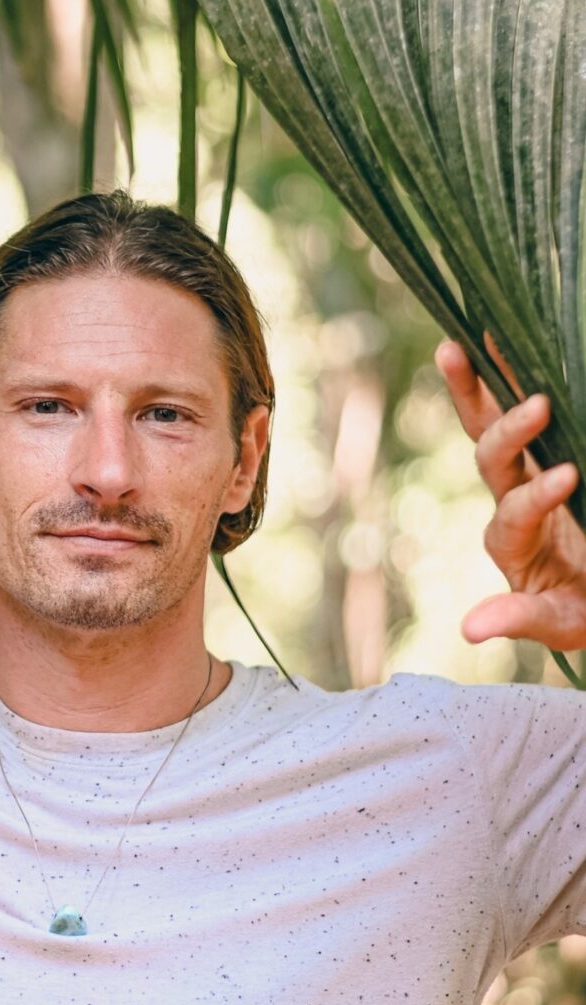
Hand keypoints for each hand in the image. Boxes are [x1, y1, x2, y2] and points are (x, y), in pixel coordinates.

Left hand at [436, 339, 585, 650]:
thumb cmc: (582, 608)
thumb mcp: (561, 622)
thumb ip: (522, 619)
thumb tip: (468, 631)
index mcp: (512, 541)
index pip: (514, 513)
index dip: (535, 496)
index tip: (569, 477)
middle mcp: (511, 499)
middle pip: (491, 459)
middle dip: (509, 433)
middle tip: (538, 405)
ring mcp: (525, 473)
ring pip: (489, 425)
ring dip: (477, 385)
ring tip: (466, 341)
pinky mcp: (544, 454)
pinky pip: (516, 408)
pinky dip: (503, 375)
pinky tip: (493, 336)